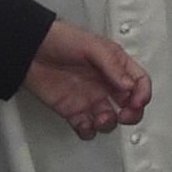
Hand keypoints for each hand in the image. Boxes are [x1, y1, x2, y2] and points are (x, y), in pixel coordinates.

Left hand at [22, 18, 151, 137]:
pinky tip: (85, 125)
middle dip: (133, 113)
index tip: (137, 101)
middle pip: (130, 104)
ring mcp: (90, 98)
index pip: (139, 81)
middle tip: (126, 115)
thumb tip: (128, 84)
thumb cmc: (59, 39)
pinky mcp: (73, 110)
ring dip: (109, 124)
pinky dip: (88, 131)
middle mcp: (104, 83)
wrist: (29, 50)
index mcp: (114, 65)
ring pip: (110, 119)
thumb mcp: (91, 46)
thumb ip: (112, 66)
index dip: (143, 93)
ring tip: (101, 119)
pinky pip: (86, 127)